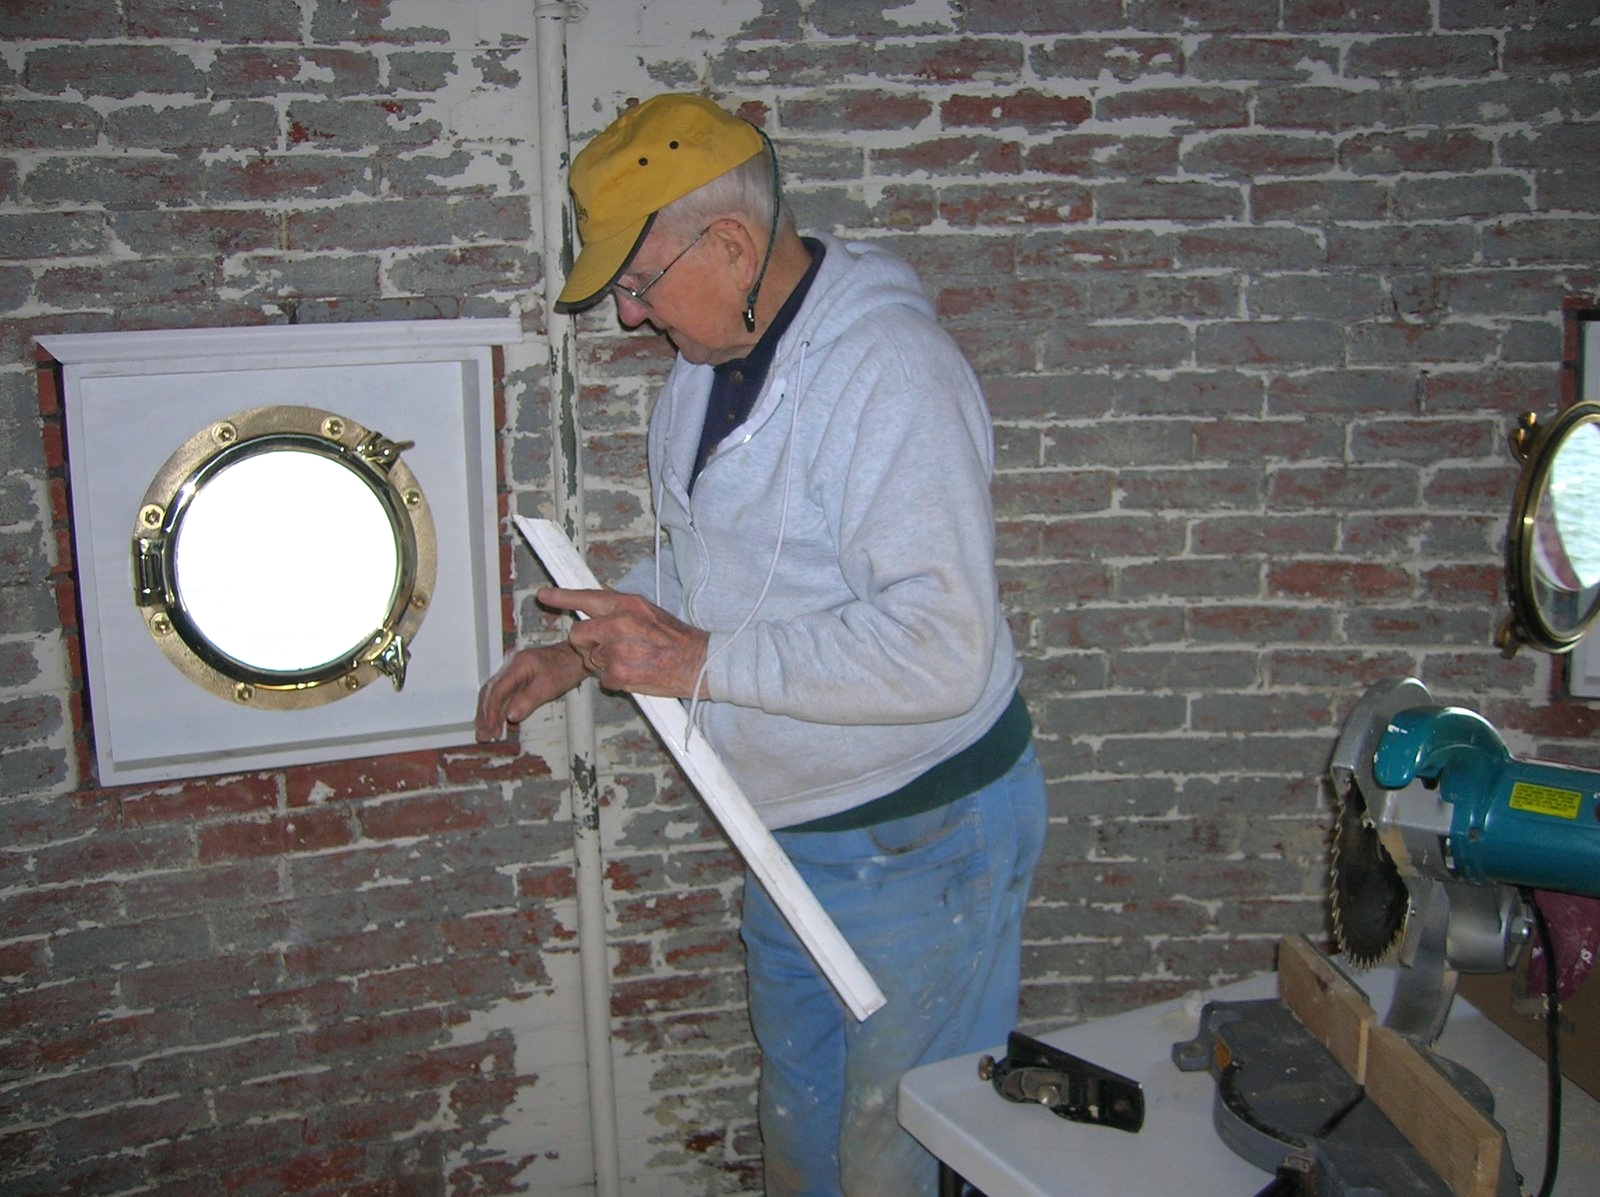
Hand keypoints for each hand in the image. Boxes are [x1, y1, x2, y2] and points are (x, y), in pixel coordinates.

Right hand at [474, 642, 587, 740]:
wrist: (575, 656)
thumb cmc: (565, 666)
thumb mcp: (548, 686)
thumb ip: (528, 701)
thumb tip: (510, 716)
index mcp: (517, 665)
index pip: (497, 691)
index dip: (492, 712)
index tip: (492, 728)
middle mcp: (511, 666)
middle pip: (490, 692)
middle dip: (485, 716)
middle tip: (484, 734)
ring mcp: (513, 671)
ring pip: (494, 694)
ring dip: (489, 713)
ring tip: (486, 732)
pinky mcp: (518, 677)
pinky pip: (503, 693)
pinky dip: (499, 708)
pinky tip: (499, 721)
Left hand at [540, 587, 709, 698]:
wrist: (702, 663)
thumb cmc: (678, 641)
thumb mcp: (649, 614)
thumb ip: (621, 613)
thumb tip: (598, 615)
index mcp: (628, 604)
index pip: (587, 597)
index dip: (562, 597)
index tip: (544, 596)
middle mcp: (620, 623)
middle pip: (579, 634)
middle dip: (587, 645)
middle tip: (609, 649)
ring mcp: (619, 649)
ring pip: (591, 659)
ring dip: (606, 664)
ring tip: (633, 661)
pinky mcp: (620, 673)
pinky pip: (604, 679)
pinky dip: (617, 681)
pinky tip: (636, 674)